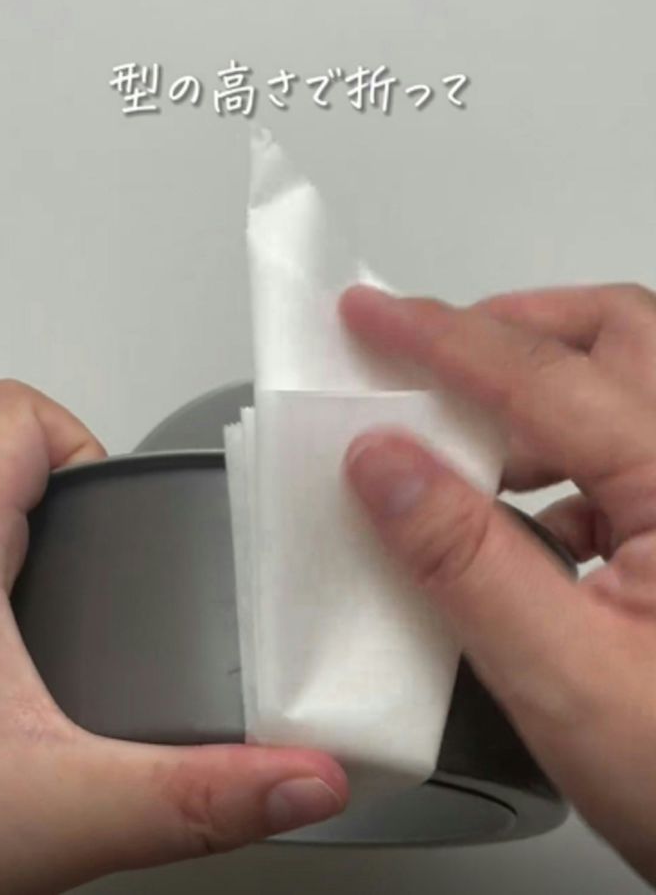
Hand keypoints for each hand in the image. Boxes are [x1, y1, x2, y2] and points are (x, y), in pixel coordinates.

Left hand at [0, 381, 346, 894]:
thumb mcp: (48, 814)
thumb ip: (188, 799)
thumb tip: (298, 780)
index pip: (18, 415)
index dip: (87, 441)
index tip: (127, 516)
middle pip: (6, 463)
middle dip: (80, 515)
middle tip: (121, 579)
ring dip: (35, 554)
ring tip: (81, 617)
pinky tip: (24, 669)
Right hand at [340, 282, 655, 887]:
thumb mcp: (568, 682)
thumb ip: (467, 563)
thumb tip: (383, 467)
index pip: (542, 374)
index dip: (440, 338)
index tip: (369, 317)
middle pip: (616, 336)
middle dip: (512, 327)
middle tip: (425, 347)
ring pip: (625, 386)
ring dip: (536, 390)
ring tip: (457, 432)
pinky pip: (630, 451)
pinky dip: (563, 454)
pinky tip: (519, 513)